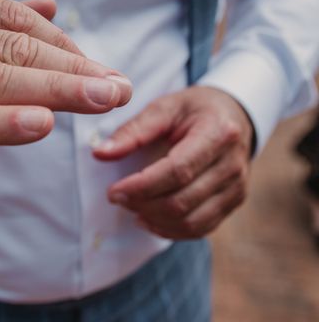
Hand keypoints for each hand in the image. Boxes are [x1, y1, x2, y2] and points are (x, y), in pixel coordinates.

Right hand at [0, 0, 131, 171]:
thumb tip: (52, 5)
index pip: (11, 18)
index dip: (61, 43)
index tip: (99, 67)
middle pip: (9, 46)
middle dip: (71, 68)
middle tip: (119, 87)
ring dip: (53, 90)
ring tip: (101, 101)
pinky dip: (0, 121)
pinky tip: (39, 124)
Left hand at [93, 86, 253, 238]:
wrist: (234, 115)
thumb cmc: (194, 109)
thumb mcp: (164, 107)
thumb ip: (133, 131)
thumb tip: (100, 154)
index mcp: (217, 133)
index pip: (178, 170)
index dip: (141, 186)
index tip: (113, 191)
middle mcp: (232, 164)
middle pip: (183, 200)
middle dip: (143, 204)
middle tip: (116, 198)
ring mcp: (237, 187)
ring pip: (192, 221)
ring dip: (154, 220)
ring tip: (130, 207)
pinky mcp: (234, 202)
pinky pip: (201, 228)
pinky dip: (171, 230)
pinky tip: (149, 218)